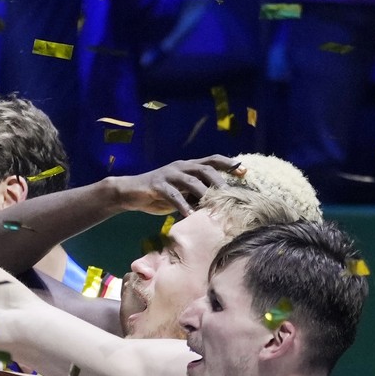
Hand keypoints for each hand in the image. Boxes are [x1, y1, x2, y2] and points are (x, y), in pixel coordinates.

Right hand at [110, 155, 234, 215]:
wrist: (129, 192)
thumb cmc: (157, 194)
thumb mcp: (181, 194)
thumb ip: (196, 195)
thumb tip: (217, 205)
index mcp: (188, 166)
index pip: (212, 160)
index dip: (228, 164)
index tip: (244, 171)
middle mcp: (180, 167)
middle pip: (205, 169)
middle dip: (220, 181)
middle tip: (232, 194)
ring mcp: (168, 175)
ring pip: (191, 181)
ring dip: (204, 194)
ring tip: (214, 206)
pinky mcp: (156, 185)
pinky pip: (173, 195)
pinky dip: (183, 205)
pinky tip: (190, 215)